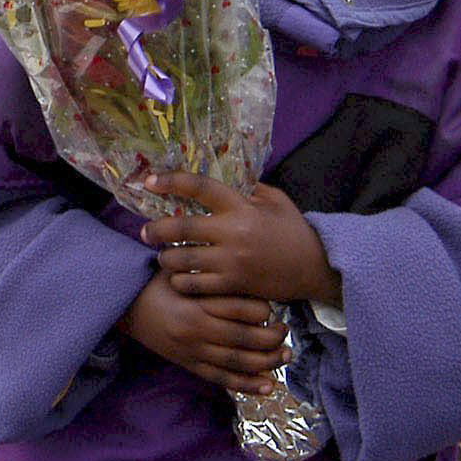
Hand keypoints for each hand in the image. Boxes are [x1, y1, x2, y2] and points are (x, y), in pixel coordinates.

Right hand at [119, 274, 289, 394]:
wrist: (124, 308)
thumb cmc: (155, 284)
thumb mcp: (179, 269)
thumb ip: (208, 271)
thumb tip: (241, 268)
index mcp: (196, 305)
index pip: (241, 310)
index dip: (263, 310)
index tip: (272, 307)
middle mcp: (196, 331)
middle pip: (245, 339)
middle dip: (272, 339)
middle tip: (285, 332)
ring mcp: (193, 351)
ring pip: (237, 362)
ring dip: (267, 362)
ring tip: (285, 355)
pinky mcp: (189, 365)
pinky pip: (222, 378)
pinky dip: (246, 384)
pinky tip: (267, 386)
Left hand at [141, 173, 341, 305]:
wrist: (315, 268)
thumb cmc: (293, 231)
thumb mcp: (275, 200)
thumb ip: (248, 188)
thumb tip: (223, 175)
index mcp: (242, 207)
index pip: (200, 188)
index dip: (171, 182)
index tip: (149, 181)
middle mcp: (233, 233)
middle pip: (181, 227)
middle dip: (155, 229)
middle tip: (145, 231)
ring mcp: (231, 261)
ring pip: (182, 259)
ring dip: (166, 258)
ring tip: (163, 256)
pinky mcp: (233, 285)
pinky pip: (195, 285)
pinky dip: (181, 281)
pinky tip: (179, 277)